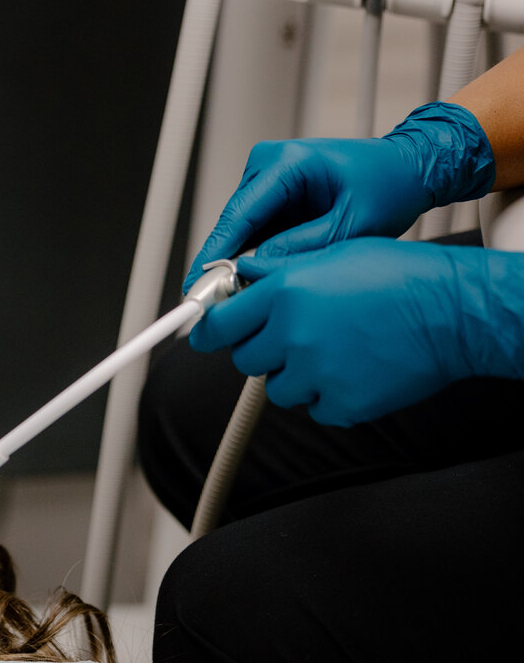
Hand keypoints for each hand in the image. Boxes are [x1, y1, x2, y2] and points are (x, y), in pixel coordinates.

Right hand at [186, 102, 493, 287]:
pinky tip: (256, 281)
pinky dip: (257, 256)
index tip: (197, 285)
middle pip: (234, 224)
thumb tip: (256, 271)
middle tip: (214, 304)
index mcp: (286, 162)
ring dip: (242, 262)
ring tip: (238, 298)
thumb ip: (303, 247)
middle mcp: (268, 166)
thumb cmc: (389, 184)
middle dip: (225, 264)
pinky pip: (258, 231)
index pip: (238, 214)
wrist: (410, 169)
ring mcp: (268, 180)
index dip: (215, 254)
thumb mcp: (352, 223)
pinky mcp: (275, 197)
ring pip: (243, 231)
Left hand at [188, 238, 523, 424]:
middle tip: (295, 337)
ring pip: (278, 388)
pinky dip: (329, 397)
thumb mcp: (333, 254)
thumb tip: (242, 275)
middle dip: (262, 349)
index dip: (210, 332)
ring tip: (333, 351)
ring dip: (296, 375)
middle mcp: (293, 334)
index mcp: (285, 293)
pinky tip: (354, 371)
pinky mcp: (343, 403)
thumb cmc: (404, 277)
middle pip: (245, 359)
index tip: (207, 336)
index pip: (217, 325)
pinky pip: (316, 409)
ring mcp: (317, 372)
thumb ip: (279, 270)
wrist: (456, 312)